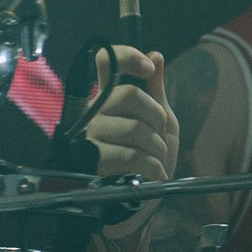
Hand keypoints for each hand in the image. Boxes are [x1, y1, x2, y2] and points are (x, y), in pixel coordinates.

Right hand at [85, 47, 178, 190]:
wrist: (140, 197)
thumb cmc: (149, 154)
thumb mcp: (160, 120)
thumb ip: (156, 91)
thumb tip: (154, 54)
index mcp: (109, 96)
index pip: (106, 60)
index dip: (127, 56)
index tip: (148, 68)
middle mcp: (94, 110)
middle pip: (129, 94)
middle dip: (156, 117)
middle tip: (159, 135)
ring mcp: (90, 134)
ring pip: (133, 127)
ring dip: (157, 146)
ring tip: (158, 158)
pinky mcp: (92, 159)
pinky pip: (129, 154)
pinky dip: (151, 165)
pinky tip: (155, 172)